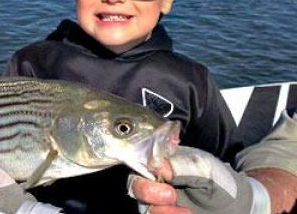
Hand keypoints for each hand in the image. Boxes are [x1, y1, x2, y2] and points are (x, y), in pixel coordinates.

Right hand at [128, 146, 270, 213]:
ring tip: (186, 212)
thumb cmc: (221, 182)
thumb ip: (181, 165)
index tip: (165, 181)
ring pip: (145, 209)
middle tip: (172, 196)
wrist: (238, 207)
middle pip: (135, 188)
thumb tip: (157, 166)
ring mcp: (159, 204)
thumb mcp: (205, 168)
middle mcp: (155, 184)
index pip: (139, 166)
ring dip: (162, 212)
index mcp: (161, 166)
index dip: (144, 174)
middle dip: (148, 193)